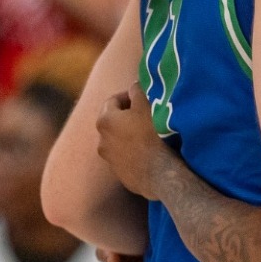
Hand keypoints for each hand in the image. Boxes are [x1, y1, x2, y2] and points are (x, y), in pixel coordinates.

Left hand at [96, 85, 174, 200]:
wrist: (159, 174)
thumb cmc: (152, 135)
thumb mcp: (146, 105)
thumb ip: (137, 91)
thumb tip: (134, 86)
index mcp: (105, 120)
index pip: (113, 100)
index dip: (129, 95)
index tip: (142, 97)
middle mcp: (101, 140)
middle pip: (114, 121)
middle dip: (128, 116)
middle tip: (146, 114)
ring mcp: (109, 160)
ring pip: (118, 141)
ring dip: (129, 135)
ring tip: (149, 135)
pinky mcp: (120, 174)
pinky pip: (125, 157)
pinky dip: (133, 152)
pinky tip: (150, 152)